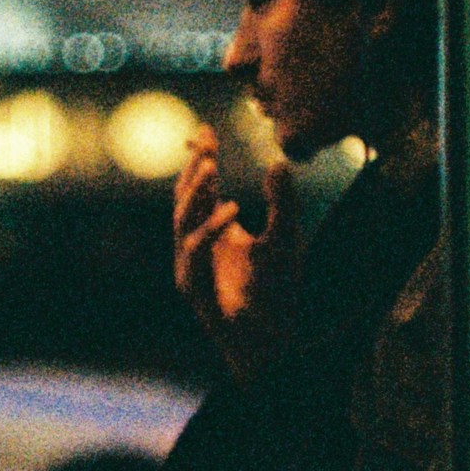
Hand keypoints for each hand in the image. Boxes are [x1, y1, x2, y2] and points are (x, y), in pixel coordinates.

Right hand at [170, 126, 301, 379]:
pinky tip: (233, 210)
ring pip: (182, 221)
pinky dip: (210, 228)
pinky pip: (196, 251)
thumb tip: (278, 163)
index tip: (204, 130)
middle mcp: (197, 245)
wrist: (273, 340)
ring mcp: (191, 267)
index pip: (200, 188)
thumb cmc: (276, 292)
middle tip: (204, 145)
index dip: (199, 159)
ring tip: (211, 168)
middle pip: (185, 199)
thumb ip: (283, 202)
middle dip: (192, 170)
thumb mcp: (287, 238)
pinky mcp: (195, 287)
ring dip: (194, 193)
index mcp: (214, 230)